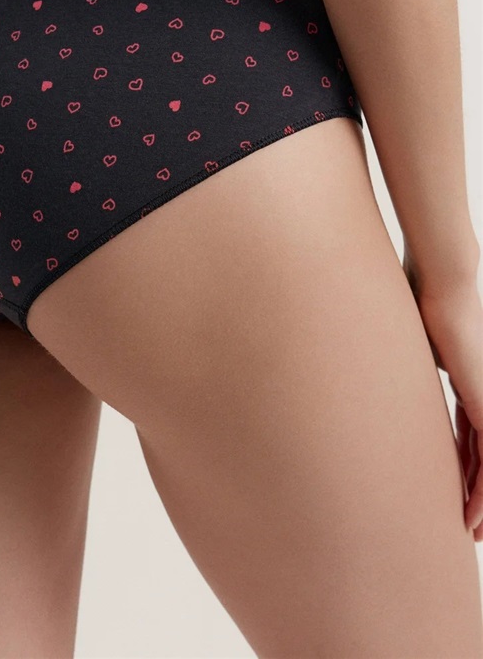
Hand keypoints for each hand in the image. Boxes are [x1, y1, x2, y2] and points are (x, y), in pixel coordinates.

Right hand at [403, 258, 482, 539]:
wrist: (442, 281)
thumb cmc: (411, 298)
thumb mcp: (395, 343)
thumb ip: (383, 362)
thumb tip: (343, 366)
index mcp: (463, 379)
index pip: (468, 435)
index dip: (460, 468)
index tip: (448, 494)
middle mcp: (482, 394)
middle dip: (475, 494)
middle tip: (463, 527)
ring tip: (470, 531)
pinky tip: (476, 514)